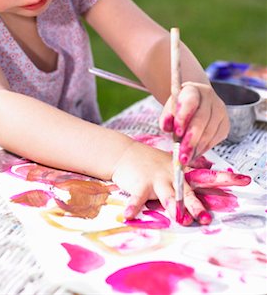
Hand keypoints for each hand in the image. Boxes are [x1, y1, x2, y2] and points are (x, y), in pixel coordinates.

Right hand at [112, 141, 248, 225]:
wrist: (126, 153)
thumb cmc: (151, 162)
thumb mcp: (173, 164)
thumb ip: (190, 172)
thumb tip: (210, 173)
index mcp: (182, 172)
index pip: (207, 176)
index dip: (225, 178)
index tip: (244, 180)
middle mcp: (172, 175)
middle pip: (188, 191)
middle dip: (197, 204)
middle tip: (205, 216)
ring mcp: (156, 179)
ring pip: (167, 194)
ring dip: (173, 205)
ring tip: (178, 216)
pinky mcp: (139, 184)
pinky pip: (136, 198)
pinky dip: (133, 207)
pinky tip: (129, 216)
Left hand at [159, 82, 229, 164]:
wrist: (195, 103)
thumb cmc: (179, 107)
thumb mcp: (169, 109)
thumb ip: (166, 118)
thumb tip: (166, 127)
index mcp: (193, 89)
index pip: (190, 102)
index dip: (184, 117)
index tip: (177, 132)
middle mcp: (210, 97)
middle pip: (202, 119)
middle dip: (191, 139)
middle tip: (182, 155)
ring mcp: (220, 110)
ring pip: (210, 131)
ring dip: (197, 148)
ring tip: (186, 158)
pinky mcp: (225, 124)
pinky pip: (216, 139)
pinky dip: (204, 149)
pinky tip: (194, 154)